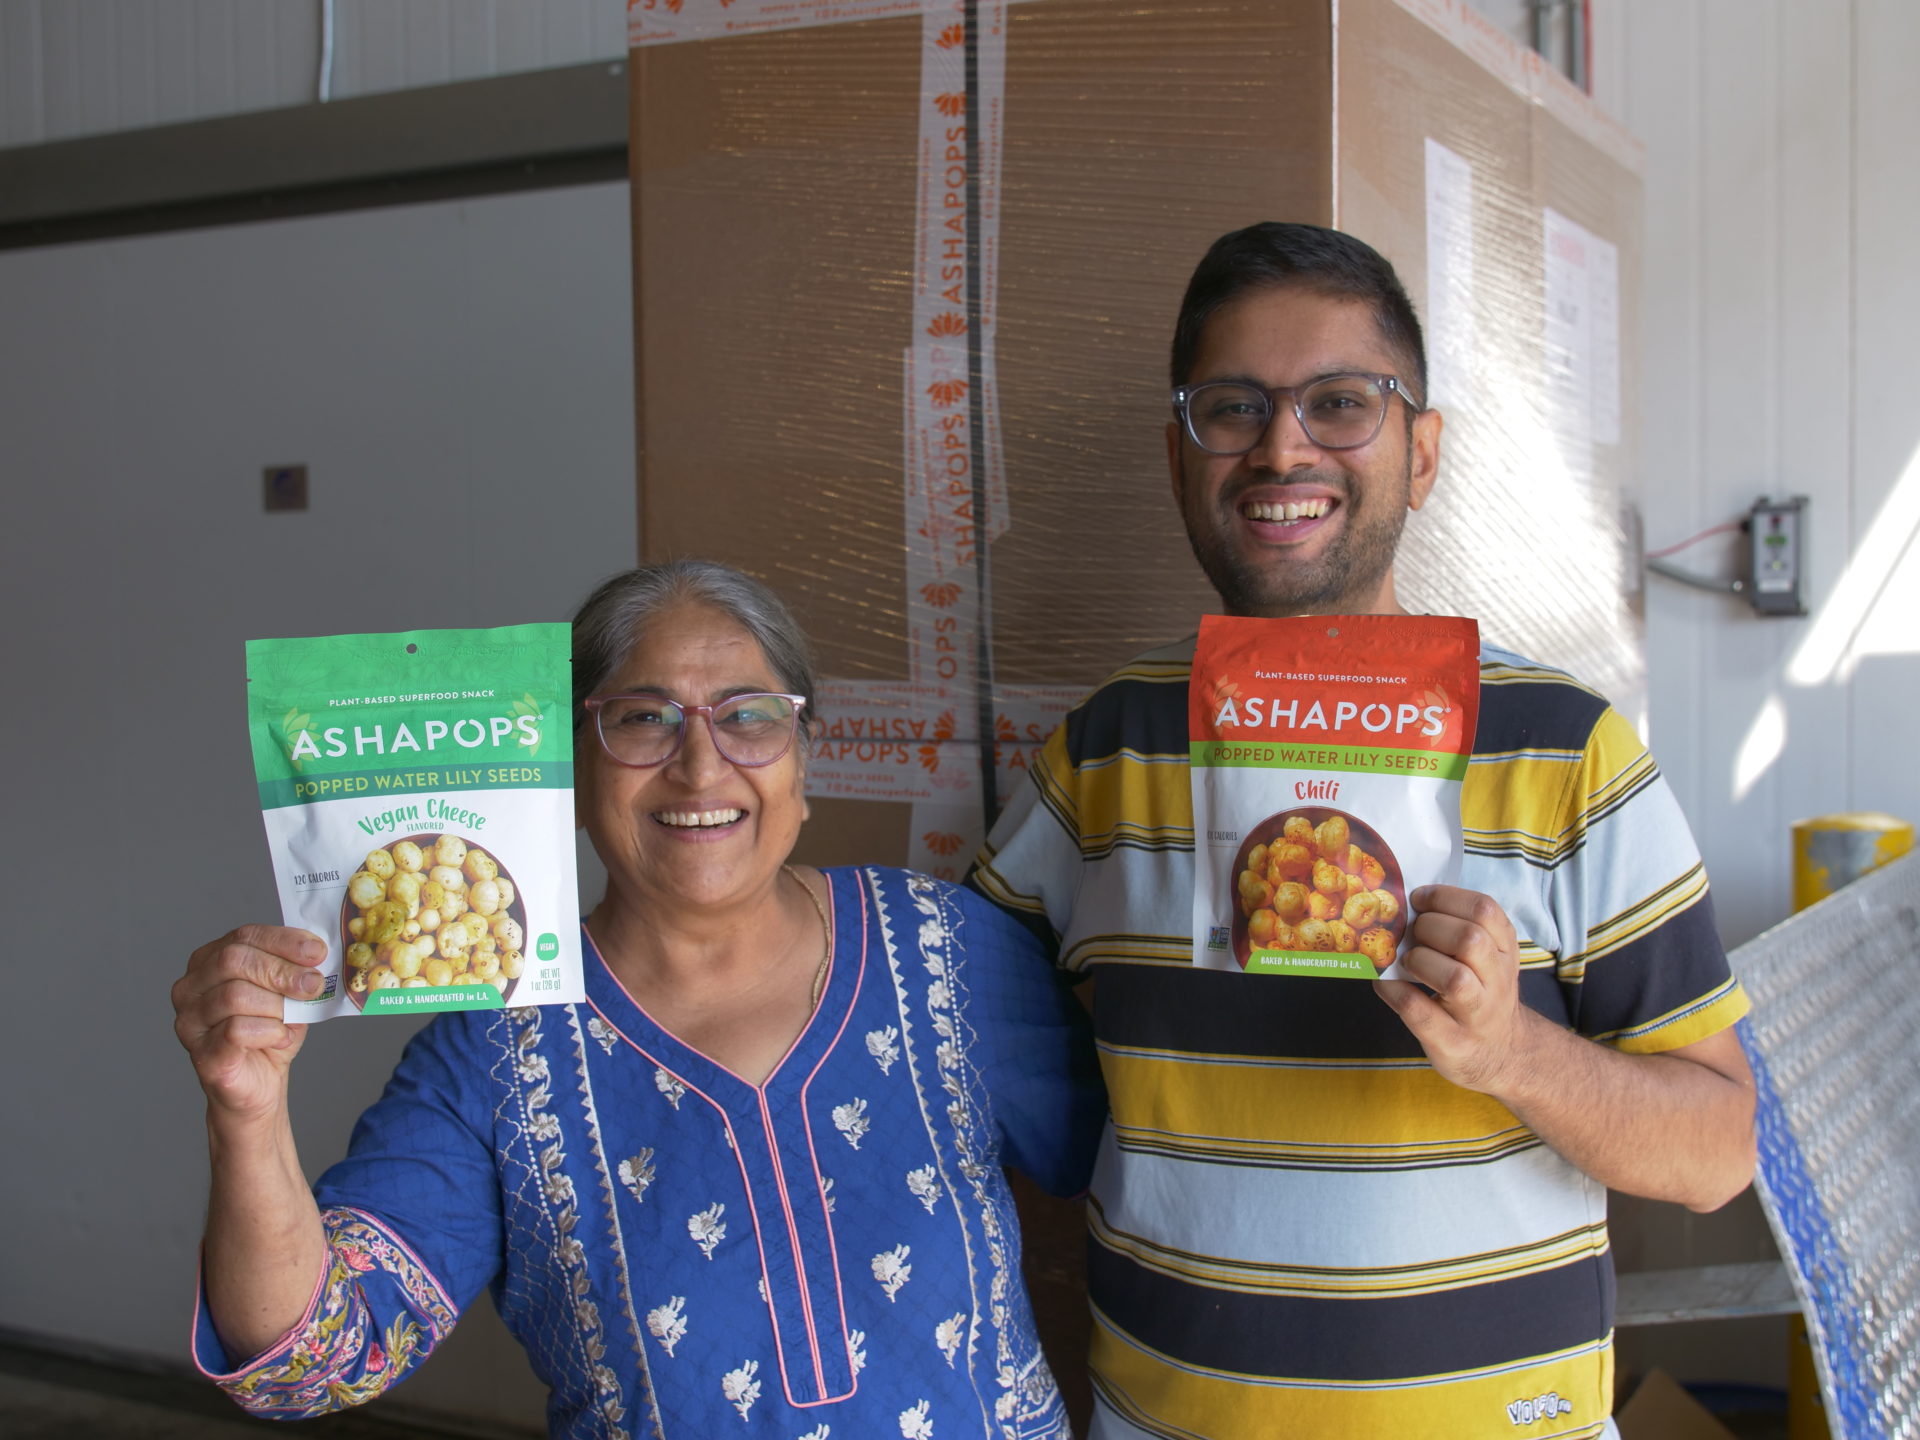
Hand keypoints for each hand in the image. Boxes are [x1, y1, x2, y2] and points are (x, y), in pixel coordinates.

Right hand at [173, 926, 326, 1121]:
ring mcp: (190, 1021)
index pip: (244, 936)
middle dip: (281, 970)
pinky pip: (236, 1030)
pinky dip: (269, 1031)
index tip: (317, 952)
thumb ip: (298, 971)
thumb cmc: (270, 1032)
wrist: (260, 1083)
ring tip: (293, 1017)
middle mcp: (190, 988)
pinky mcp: (202, 1054)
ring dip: (276, 1005)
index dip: (283, 940)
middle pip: (233, 960)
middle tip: (313, 984)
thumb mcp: (289, 994)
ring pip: (234, 995)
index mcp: (209, 962)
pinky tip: (282, 1037)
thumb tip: (318, 954)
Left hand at [1373, 885, 1541, 1094]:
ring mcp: (1477, 1015)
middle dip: (1430, 926)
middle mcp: (1498, 981)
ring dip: (1419, 960)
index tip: (1418, 898)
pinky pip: (1418, 1010)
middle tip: (1413, 932)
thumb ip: (1460, 929)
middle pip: (1470, 939)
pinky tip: (1385, 982)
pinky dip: (1393, 990)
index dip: (1445, 897)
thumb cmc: (1481, 993)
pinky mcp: (1453, 1042)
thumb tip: (1403, 905)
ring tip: (1407, 960)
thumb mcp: (1487, 958)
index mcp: (1505, 950)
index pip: (1485, 910)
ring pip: (1455, 979)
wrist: (1501, 1053)